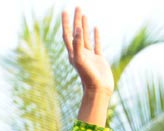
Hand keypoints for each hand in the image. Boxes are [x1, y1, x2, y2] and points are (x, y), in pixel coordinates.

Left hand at [61, 7, 112, 125]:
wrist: (98, 91)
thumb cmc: (87, 77)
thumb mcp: (80, 60)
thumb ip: (78, 44)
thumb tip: (77, 29)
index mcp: (73, 53)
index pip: (68, 34)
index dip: (66, 23)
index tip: (65, 11)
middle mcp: (80, 53)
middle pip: (76, 33)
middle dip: (76, 20)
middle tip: (77, 6)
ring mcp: (89, 56)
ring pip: (85, 37)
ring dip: (84, 26)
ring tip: (83, 14)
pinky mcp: (98, 59)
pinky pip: (96, 44)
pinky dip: (96, 36)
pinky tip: (95, 28)